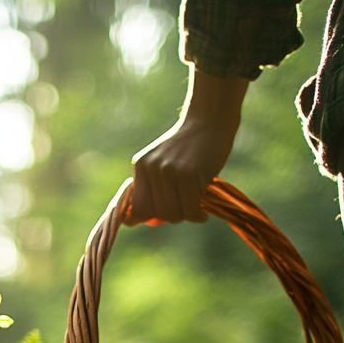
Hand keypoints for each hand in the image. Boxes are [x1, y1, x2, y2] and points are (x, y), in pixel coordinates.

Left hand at [126, 68, 247, 225]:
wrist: (209, 121)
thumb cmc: (189, 148)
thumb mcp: (163, 162)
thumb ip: (151, 187)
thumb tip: (134, 220)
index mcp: (141, 166)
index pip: (135, 207)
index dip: (145, 218)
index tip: (157, 219)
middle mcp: (151, 168)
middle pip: (156, 213)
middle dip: (171, 216)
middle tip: (185, 207)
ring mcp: (169, 171)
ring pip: (172, 214)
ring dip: (186, 216)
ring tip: (195, 205)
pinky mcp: (188, 174)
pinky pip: (190, 209)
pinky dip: (198, 215)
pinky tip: (203, 210)